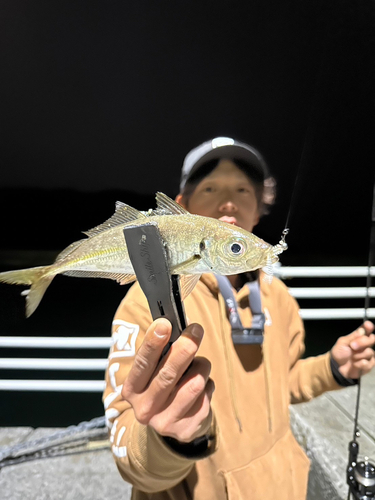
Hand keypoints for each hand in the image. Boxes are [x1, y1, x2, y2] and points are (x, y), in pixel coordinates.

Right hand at [121, 318, 213, 442]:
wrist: (167, 421)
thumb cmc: (160, 383)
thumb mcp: (153, 370)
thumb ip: (162, 351)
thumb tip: (180, 325)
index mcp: (132, 390)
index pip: (142, 364)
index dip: (153, 343)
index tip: (164, 324)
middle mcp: (144, 409)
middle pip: (168, 375)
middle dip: (185, 348)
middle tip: (196, 330)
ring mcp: (165, 422)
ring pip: (194, 383)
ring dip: (202, 366)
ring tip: (200, 363)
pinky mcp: (186, 430)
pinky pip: (206, 395)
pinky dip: (208, 383)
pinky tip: (201, 385)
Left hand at [331, 321, 374, 378]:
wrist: (337, 367)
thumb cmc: (339, 353)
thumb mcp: (342, 343)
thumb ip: (352, 337)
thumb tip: (362, 330)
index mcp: (358, 337)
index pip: (366, 330)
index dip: (368, 327)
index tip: (368, 326)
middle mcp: (365, 345)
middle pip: (372, 339)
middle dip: (363, 342)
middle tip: (352, 345)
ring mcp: (368, 354)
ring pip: (369, 352)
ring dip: (358, 355)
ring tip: (351, 357)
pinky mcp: (369, 364)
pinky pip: (369, 363)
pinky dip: (359, 364)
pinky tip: (354, 364)